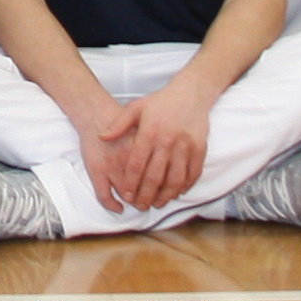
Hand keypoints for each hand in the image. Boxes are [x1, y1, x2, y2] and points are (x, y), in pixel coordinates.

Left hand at [93, 73, 214, 214]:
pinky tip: (177, 193)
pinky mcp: (200, 149)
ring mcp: (185, 146)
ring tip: (158, 204)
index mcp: (149, 132)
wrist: (191, 93)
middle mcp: (167, 141)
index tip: (127, 196)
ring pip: (175, 178)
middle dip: (146, 195)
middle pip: (155, 176)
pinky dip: (185, 186)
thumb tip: (101, 137)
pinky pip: (193, 173)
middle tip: (141, 206)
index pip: (136, 164)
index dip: (131, 183)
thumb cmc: (160, 102)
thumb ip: (118, 124)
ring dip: (166, 195)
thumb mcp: (136, 107)